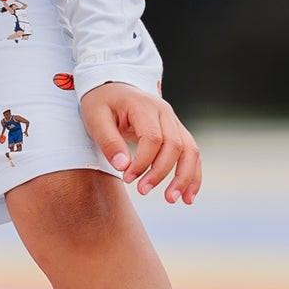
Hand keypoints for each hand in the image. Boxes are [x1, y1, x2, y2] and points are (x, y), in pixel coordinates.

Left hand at [79, 83, 201, 204]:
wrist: (111, 88)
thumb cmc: (101, 103)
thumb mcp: (95, 118)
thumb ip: (109, 141)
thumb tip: (123, 166)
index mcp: (144, 106)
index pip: (153, 138)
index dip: (142, 162)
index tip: (127, 178)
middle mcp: (164, 112)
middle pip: (174, 146)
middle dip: (161, 172)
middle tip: (142, 191)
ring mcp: (173, 121)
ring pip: (190, 150)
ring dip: (185, 177)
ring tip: (173, 199)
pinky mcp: (175, 131)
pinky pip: (191, 153)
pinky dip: (192, 174)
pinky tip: (187, 195)